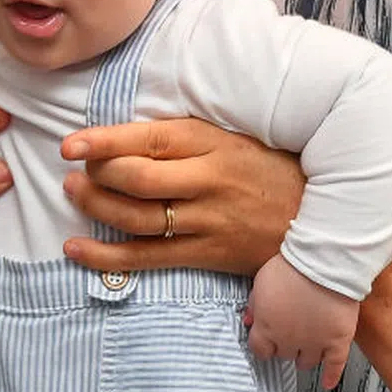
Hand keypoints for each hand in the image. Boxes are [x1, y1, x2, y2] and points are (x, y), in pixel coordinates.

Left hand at [58, 118, 304, 276]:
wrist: (320, 218)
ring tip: (72, 195)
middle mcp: (208, 182)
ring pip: (137, 218)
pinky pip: (147, 258)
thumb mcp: (233, 137)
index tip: (71, 144)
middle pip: (137, 180)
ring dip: (95, 208)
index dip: (104, 141)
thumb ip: (185, 136)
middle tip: (73, 171)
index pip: (149, 139)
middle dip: (96, 176)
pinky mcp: (207, 254)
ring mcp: (207, 221)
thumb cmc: (269, 168)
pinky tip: (76, 249)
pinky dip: (106, 256)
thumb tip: (126, 133)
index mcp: (212, 144)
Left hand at [245, 255, 358, 388]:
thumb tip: (249, 321)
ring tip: (306, 350)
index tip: (266, 342)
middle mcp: (289, 341)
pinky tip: (328, 383)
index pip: (259, 350)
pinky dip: (331, 376)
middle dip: (285, 346)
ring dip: (304, 357)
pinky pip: (335, 366)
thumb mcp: (261, 282)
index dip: (263, 346)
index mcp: (267, 328)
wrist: (323, 263)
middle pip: (284, 355)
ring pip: (306, 362)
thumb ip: (254, 304)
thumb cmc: (290, 268)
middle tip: (290, 336)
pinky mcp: (337, 342)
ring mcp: (315, 343)